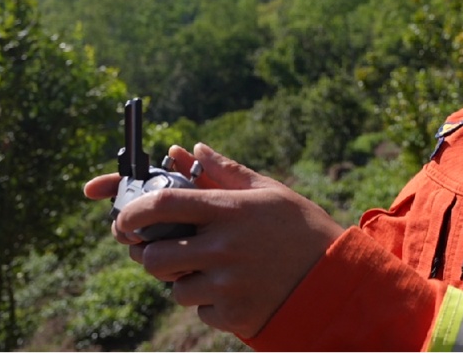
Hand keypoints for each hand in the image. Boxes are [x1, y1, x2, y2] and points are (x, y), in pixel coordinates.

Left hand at [83, 144, 344, 337]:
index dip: (134, 212)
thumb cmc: (300, 229)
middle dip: (150, 255)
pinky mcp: (234, 313)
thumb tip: (190, 149)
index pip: (163, 204)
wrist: (336, 279)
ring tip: (213, 271)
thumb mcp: (269, 192)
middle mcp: (224, 246)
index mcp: (229, 211)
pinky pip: (200, 311)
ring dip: (184, 282)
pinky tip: (235, 289)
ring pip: (174, 289)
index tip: (126, 219)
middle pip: (154, 256)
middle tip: (163, 251)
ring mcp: (228, 283)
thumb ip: (224, 172)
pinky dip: (209, 303)